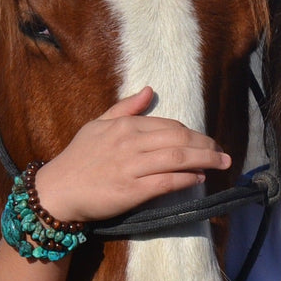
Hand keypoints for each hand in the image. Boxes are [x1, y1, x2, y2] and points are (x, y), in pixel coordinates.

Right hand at [32, 86, 232, 223]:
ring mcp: (131, 167)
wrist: (57, 191)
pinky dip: (187, 178)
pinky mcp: (131, 191)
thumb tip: (149, 90)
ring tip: (221, 163)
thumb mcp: (98, 125)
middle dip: (206, 145)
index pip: (169, 125)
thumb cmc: (78, 159)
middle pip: (179, 138)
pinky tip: (199, 178)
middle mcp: (130, 142)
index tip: (206, 142)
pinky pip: (166, 182)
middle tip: (222, 153)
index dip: (193, 133)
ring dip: (205, 160)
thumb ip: (125, 108)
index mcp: (125, 126)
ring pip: (177, 158)